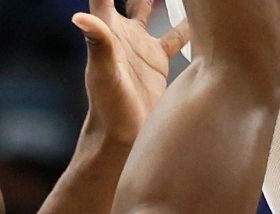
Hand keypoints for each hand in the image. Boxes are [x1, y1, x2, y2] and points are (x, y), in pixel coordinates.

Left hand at [73, 0, 190, 145]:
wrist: (125, 136)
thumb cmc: (107, 106)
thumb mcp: (102, 73)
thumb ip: (97, 42)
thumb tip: (79, 16)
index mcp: (109, 29)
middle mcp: (125, 33)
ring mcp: (142, 46)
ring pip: (153, 10)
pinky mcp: (158, 61)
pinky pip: (175, 37)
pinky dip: (186, 26)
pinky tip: (199, 19)